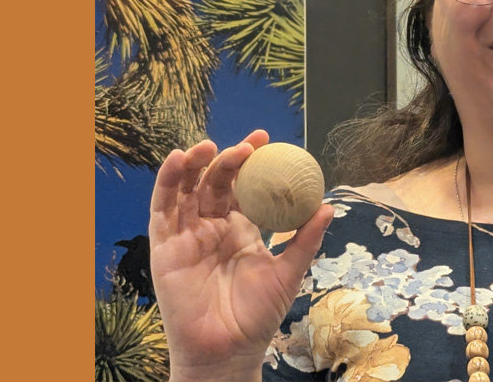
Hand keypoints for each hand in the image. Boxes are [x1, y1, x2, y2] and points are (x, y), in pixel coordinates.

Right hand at [148, 130, 333, 381]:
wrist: (228, 349)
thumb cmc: (258, 315)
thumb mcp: (288, 272)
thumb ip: (306, 239)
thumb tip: (329, 206)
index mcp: (242, 229)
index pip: (245, 187)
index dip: (253, 164)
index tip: (268, 142)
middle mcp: (213, 227)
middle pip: (216, 182)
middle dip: (229, 159)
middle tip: (249, 145)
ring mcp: (188, 234)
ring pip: (188, 189)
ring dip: (196, 164)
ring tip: (209, 145)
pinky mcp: (165, 245)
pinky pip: (163, 208)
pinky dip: (168, 181)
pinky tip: (179, 159)